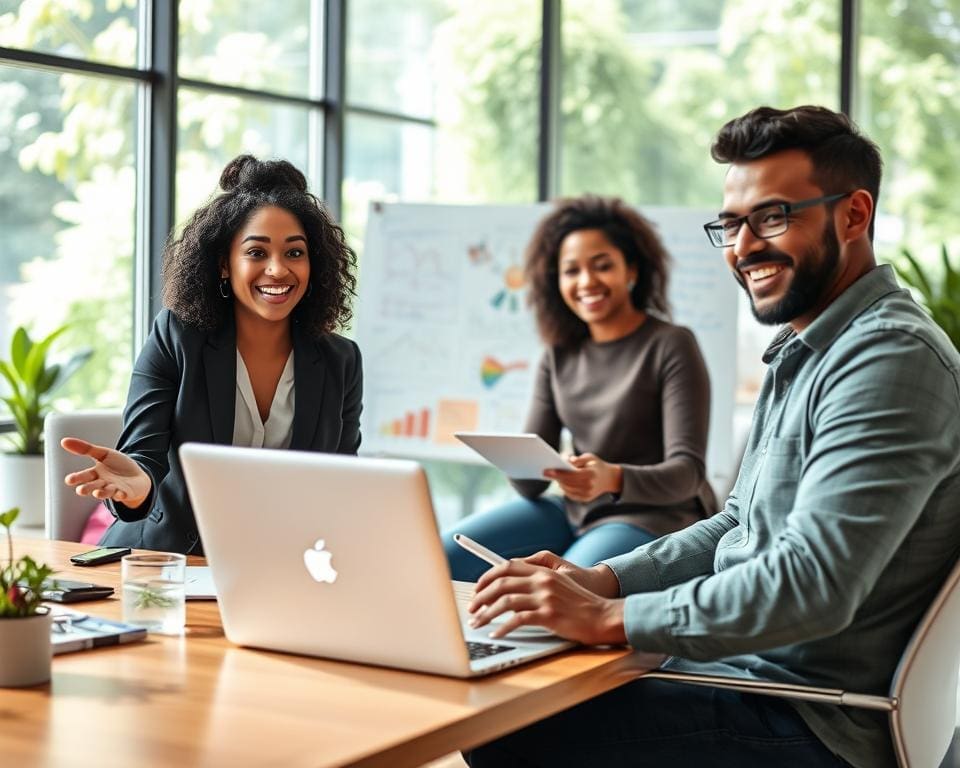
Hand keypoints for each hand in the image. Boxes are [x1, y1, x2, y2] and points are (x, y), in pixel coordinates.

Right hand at [61, 437, 151, 507]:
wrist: (138, 476)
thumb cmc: (118, 465)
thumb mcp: (103, 454)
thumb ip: (85, 449)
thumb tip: (63, 441)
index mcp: (95, 474)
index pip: (83, 476)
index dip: (77, 478)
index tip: (69, 480)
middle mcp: (102, 483)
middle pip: (92, 486)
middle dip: (86, 488)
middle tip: (80, 490)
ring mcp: (113, 489)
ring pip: (105, 492)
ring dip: (101, 493)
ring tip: (97, 493)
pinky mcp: (125, 493)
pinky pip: (122, 495)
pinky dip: (120, 494)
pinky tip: (120, 493)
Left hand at [467, 558, 625, 644]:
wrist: (603, 616)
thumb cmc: (581, 604)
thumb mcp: (561, 582)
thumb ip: (539, 579)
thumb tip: (512, 584)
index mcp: (543, 572)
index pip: (507, 566)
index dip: (488, 576)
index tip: (477, 588)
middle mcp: (542, 581)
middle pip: (502, 582)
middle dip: (481, 595)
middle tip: (472, 608)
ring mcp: (545, 598)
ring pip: (505, 601)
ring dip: (487, 613)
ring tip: (477, 622)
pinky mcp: (549, 616)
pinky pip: (518, 620)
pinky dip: (503, 627)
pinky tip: (496, 633)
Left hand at [543, 452, 622, 501]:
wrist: (610, 479)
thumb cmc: (597, 466)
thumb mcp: (589, 457)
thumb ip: (577, 460)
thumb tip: (565, 462)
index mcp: (591, 475)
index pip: (571, 475)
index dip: (558, 473)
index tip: (547, 471)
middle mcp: (589, 486)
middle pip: (567, 483)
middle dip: (557, 478)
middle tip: (546, 472)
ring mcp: (587, 495)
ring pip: (567, 490)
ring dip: (560, 483)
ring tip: (553, 476)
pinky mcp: (585, 499)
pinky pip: (571, 494)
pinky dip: (565, 488)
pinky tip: (561, 482)